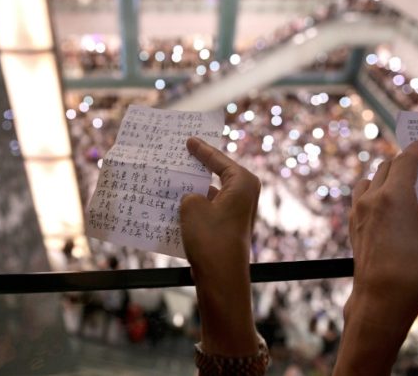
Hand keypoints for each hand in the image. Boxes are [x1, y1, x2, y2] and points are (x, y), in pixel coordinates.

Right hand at [180, 137, 260, 355]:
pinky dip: (195, 207)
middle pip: (217, 174)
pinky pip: (210, 210)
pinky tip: (176, 205)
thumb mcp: (191, 206)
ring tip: (172, 180)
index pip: (218, 159)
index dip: (201, 149)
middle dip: (198, 168)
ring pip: (212, 194)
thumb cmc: (210, 238)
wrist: (221, 278)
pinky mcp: (229, 228)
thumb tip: (191, 197)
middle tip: (180, 155)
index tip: (189, 140)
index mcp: (243, 182)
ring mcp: (239, 213)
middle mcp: (245, 195)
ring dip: (193, 190)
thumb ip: (189, 193)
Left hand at [334, 138, 417, 374]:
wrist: (381, 298)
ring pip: (368, 182)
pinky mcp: (352, 227)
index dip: (416, 150)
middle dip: (402, 162)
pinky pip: (361, 199)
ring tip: (399, 184)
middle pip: (385, 168)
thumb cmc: (415, 269)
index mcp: (394, 195)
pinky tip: (385, 204)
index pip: (405, 162)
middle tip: (416, 163)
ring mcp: (357, 213)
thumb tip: (417, 210)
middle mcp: (371, 199)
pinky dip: (373, 194)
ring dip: (383, 177)